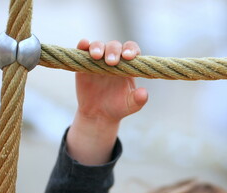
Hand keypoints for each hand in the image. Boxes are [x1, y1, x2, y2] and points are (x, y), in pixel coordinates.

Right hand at [67, 39, 147, 165]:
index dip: (131, 50)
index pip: (132, 50)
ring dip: (98, 47)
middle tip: (111, 62)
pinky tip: (83, 45)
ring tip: (97, 56)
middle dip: (114, 51)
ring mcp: (98, 59)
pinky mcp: (84, 62)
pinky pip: (83, 50)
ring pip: (99, 45)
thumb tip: (143, 93)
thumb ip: (139, 99)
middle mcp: (114, 59)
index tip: (128, 56)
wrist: (98, 114)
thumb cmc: (118, 107)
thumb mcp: (131, 105)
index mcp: (128, 66)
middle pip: (115, 46)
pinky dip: (83, 45)